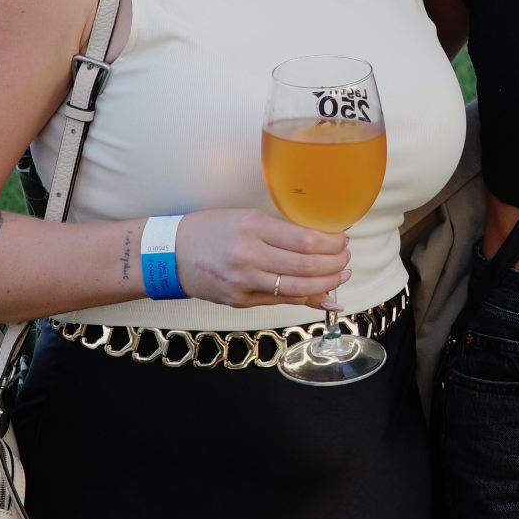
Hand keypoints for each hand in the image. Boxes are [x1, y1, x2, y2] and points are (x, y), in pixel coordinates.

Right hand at [172, 209, 349, 307]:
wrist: (172, 254)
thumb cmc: (213, 229)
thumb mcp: (248, 217)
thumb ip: (284, 231)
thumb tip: (325, 241)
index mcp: (253, 227)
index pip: (306, 239)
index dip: (332, 243)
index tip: (343, 239)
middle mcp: (249, 256)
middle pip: (306, 266)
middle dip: (335, 264)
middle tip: (347, 258)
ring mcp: (244, 282)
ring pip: (298, 288)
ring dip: (327, 284)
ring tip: (342, 275)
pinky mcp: (240, 301)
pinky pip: (281, 301)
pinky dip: (308, 299)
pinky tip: (325, 295)